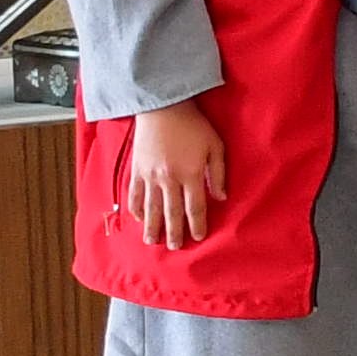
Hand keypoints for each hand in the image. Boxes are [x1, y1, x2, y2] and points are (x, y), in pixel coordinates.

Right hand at [126, 96, 226, 247]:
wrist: (163, 108)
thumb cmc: (194, 125)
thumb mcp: (215, 146)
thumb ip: (218, 173)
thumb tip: (222, 197)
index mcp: (190, 174)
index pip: (194, 207)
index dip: (197, 224)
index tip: (198, 237)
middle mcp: (168, 179)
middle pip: (171, 212)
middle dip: (173, 232)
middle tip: (174, 247)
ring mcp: (150, 176)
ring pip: (151, 207)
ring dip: (152, 226)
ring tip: (151, 241)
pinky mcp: (137, 170)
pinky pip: (134, 194)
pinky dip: (136, 208)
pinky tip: (139, 219)